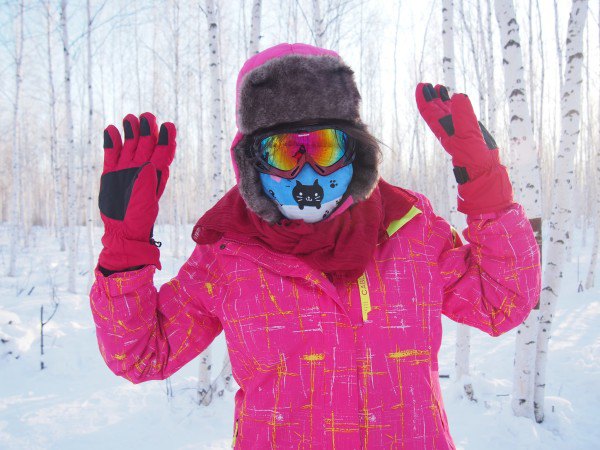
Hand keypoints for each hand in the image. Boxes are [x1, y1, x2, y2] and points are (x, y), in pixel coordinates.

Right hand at [98, 113, 175, 270]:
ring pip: (129, 144)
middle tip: (147, 117)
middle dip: (147, 129)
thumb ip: (151, 179)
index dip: (166, 138)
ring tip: (129, 118)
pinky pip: (111, 153)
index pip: (162, 151)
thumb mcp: (149, 196)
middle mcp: (141, 167)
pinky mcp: (110, 172)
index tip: (168, 126)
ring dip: (129, 131)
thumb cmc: (141, 215)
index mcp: (155, 172)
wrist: (122, 229)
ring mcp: (125, 168)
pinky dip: (111, 142)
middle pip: (145, 143)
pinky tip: (111, 130)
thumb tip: (154, 163)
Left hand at [415, 83, 512, 214]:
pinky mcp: (468, 133)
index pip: (430, 112)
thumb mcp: (469, 136)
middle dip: (430, 98)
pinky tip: (455, 100)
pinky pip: (458, 117)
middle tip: (426, 85)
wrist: (484, 173)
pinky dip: (455, 107)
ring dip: (441, 100)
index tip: (421, 86)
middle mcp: (449, 130)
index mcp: (445, 131)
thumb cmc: (475, 158)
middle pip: (436, 111)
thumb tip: (458, 95)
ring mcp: (458, 131)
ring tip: (438, 87)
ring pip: (446, 113)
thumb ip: (464, 117)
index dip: (424, 100)